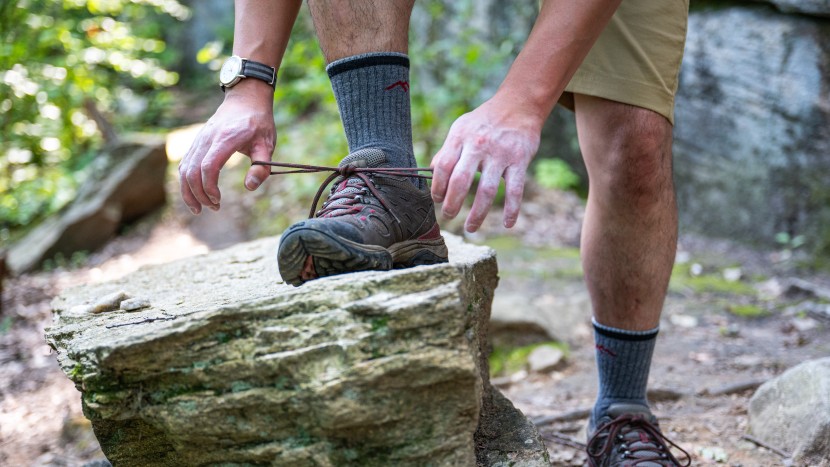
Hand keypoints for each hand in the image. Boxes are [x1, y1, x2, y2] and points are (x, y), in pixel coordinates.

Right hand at [179, 81, 275, 213]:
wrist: (246, 98)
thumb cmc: (259, 122)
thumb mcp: (268, 143)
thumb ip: (262, 166)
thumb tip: (249, 187)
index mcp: (226, 138)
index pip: (208, 166)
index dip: (209, 187)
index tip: (219, 200)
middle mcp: (207, 138)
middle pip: (192, 171)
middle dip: (199, 194)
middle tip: (214, 207)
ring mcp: (199, 139)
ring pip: (184, 168)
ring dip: (189, 191)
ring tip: (200, 208)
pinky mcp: (197, 142)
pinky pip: (185, 163)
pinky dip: (186, 181)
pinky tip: (194, 193)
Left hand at [430, 96, 540, 231]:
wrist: (519, 105)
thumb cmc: (485, 120)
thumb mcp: (461, 128)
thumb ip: (447, 150)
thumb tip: (432, 171)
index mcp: (460, 137)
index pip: (443, 167)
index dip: (437, 187)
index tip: (437, 200)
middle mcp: (479, 145)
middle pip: (461, 180)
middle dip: (452, 203)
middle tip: (448, 216)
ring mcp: (500, 154)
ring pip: (486, 190)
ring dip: (477, 213)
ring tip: (470, 228)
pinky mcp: (520, 160)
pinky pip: (515, 189)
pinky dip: (512, 209)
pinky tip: (507, 224)